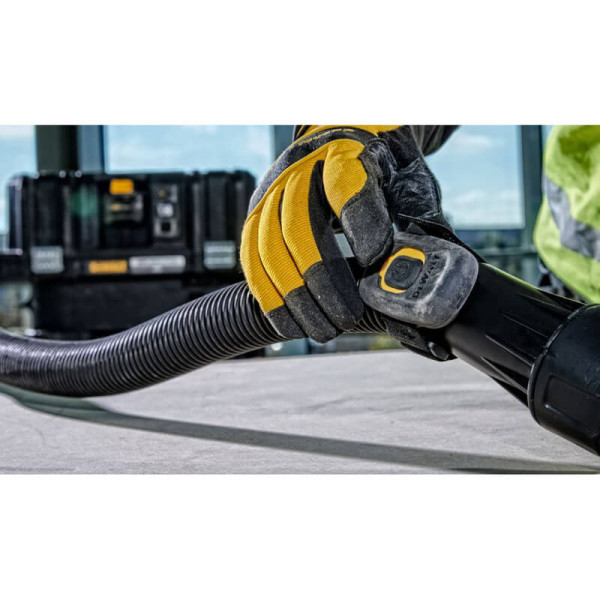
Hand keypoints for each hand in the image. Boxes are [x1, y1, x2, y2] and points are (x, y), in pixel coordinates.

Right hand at [240, 125, 450, 342]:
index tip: (376, 260)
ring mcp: (271, 193)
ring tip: (326, 329)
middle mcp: (299, 169)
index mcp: (344, 151)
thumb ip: (419, 217)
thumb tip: (437, 269)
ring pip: (269, 249)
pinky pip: (253, 262)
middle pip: (298, 225)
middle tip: (349, 316)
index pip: (346, 183)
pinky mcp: (257, 217)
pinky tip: (293, 326)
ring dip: (296, 298)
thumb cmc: (381, 167)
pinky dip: (271, 298)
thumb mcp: (407, 180)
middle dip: (323, 279)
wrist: (343, 137)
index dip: (359, 223)